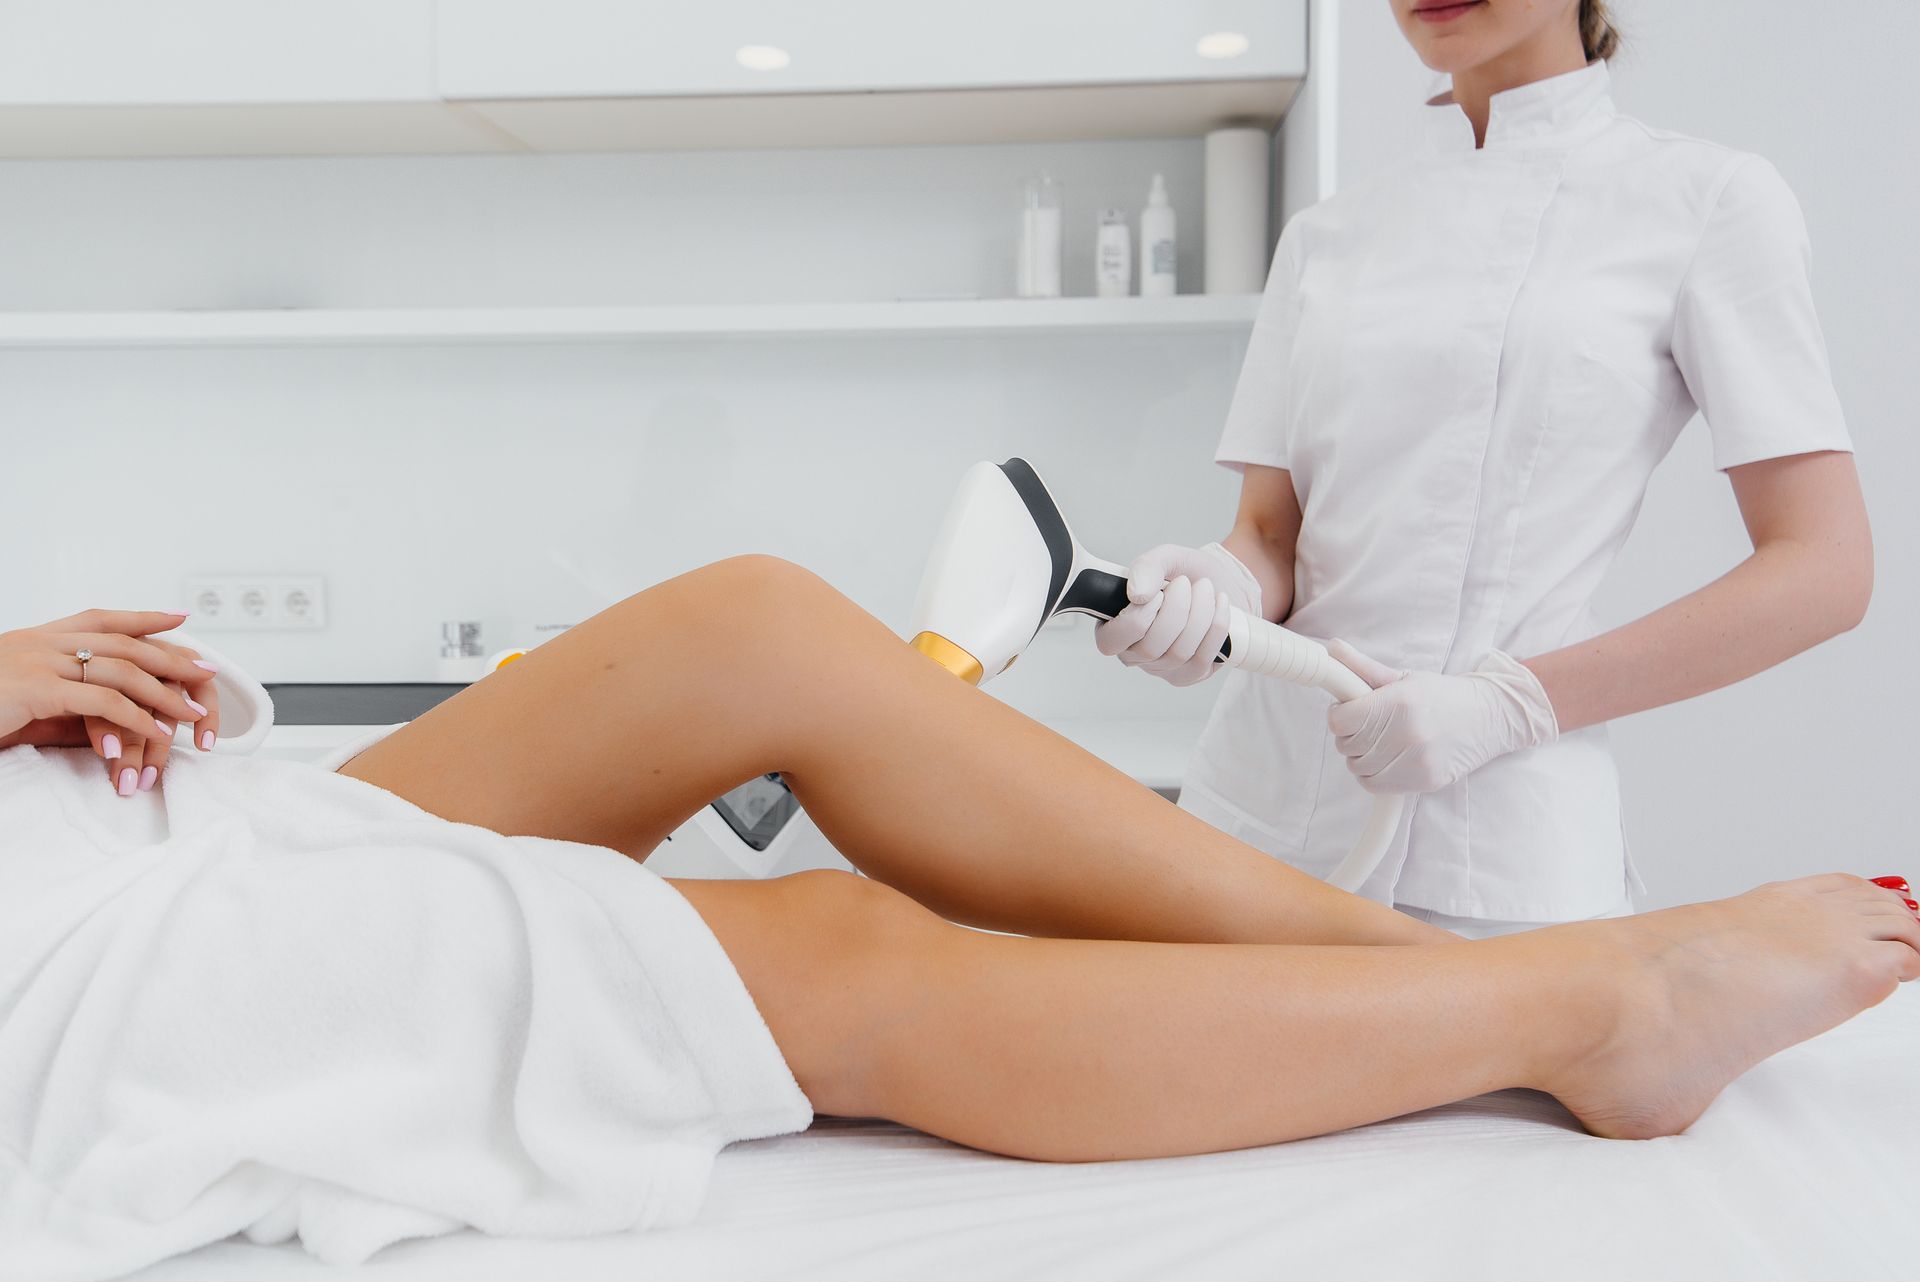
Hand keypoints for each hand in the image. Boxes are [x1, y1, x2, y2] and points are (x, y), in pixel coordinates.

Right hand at [0, 609, 222, 794]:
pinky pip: (100, 702)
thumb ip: (64, 694)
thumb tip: (108, 713)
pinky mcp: (35, 690)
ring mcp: (39, 662)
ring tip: (192, 713)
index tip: (180, 617)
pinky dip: (135, 717)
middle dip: (170, 657)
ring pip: (120, 671)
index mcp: (40, 636)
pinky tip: (157, 732)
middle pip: (124, 644)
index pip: (103, 618)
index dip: (144, 617)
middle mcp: (43, 641)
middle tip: (207, 671)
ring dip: (162, 693)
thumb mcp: (24, 693)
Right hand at [1095, 543, 1262, 686]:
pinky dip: (1216, 626)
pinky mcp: (1191, 674)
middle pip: (1150, 648)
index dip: (1138, 617)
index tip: (1159, 594)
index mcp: (1113, 629)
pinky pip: (1203, 658)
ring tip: (1205, 588)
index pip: (1112, 641)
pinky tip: (1219, 604)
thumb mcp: (1163, 559)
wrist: (1219, 582)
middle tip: (1186, 583)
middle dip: (1176, 610)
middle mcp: (1134, 655)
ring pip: (1179, 653)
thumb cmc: (1185, 574)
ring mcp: (1163, 669)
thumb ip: (1145, 568)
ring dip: (1199, 613)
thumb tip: (1137, 594)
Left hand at [1324, 641, 1558, 794]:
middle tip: (1367, 726)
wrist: (1491, 718)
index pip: (1340, 721)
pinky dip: (1373, 775)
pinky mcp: (1424, 782)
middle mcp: (1407, 733)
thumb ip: (1363, 668)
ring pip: (1358, 769)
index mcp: (1399, 703)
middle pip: (1347, 746)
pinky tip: (1386, 760)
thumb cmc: (1442, 696)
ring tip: (1379, 742)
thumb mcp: (1404, 678)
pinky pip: (1376, 785)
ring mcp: (1417, 761)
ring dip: (1361, 757)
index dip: (1338, 715)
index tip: (1348, 710)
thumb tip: (1331, 648)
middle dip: (1349, 735)